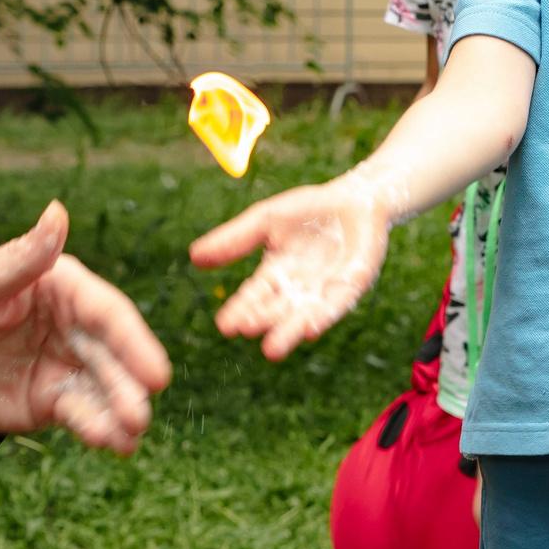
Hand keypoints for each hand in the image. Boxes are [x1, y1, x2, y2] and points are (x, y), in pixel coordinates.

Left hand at [0, 202, 172, 453]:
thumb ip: (20, 259)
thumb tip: (58, 211)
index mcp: (58, 285)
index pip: (105, 312)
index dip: (132, 341)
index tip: (154, 374)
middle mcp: (70, 323)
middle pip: (112, 353)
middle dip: (130, 384)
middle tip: (141, 414)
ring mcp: (63, 364)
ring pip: (104, 386)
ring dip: (122, 409)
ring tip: (130, 436)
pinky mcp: (50, 400)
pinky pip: (82, 413)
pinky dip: (100, 428)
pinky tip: (114, 444)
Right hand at [190, 180, 389, 358]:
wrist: (354, 199)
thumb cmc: (307, 211)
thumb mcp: (266, 220)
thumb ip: (235, 239)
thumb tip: (193, 256)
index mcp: (275, 275)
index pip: (254, 296)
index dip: (241, 310)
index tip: (225, 326)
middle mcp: (298, 289)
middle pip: (277, 309)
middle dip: (262, 320)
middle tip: (246, 330)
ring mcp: (325, 290)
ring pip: (304, 315)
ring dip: (288, 331)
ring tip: (272, 349)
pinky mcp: (352, 286)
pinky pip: (336, 305)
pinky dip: (324, 317)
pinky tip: (311, 330)